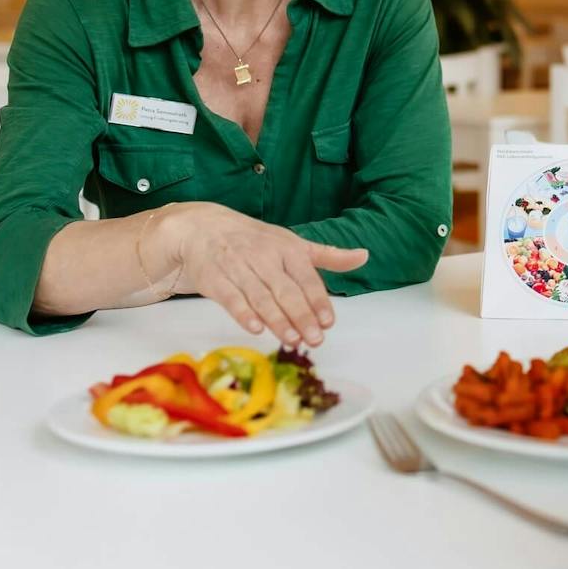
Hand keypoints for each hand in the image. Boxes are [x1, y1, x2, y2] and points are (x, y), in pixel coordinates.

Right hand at [158, 203, 367, 346]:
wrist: (203, 228)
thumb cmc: (255, 241)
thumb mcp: (293, 243)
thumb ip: (328, 255)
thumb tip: (364, 256)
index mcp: (288, 248)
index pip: (307, 278)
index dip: (318, 301)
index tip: (329, 322)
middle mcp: (264, 257)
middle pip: (286, 290)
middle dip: (302, 316)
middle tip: (315, 339)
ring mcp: (239, 267)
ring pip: (262, 297)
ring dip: (277, 320)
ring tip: (293, 340)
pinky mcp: (215, 279)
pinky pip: (231, 298)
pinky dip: (243, 313)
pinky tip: (256, 328)